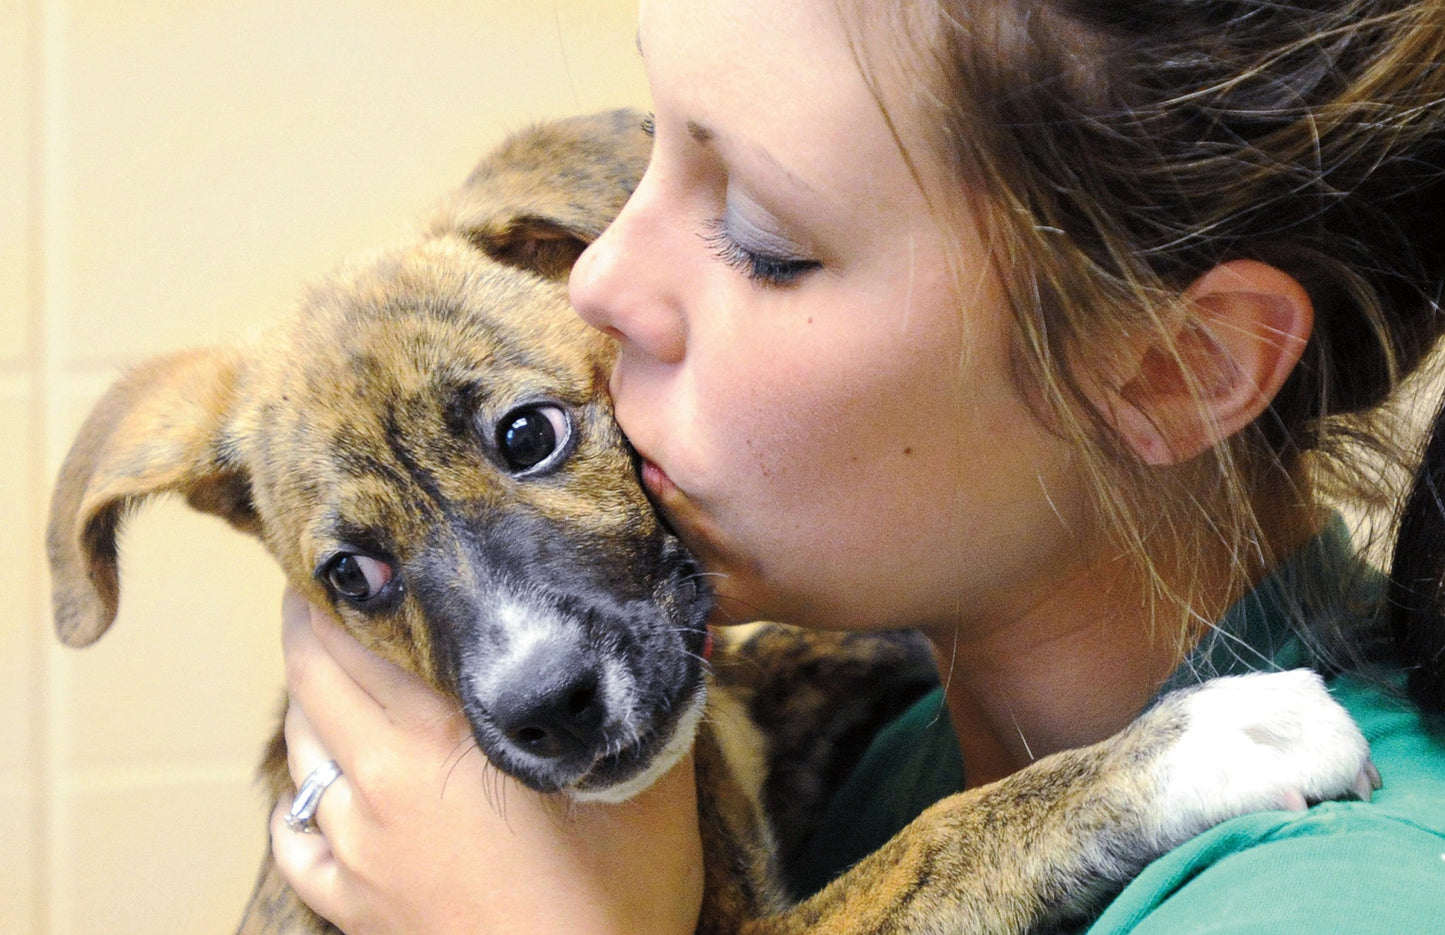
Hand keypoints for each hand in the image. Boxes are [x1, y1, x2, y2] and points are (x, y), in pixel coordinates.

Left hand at [271, 588, 704, 934]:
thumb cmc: (617, 907)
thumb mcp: (651, 791)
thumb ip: (653, 703)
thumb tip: (687, 628)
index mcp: (440, 740)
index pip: (355, 637)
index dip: (341, 585)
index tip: (352, 549)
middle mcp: (379, 783)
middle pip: (309, 677)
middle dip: (309, 622)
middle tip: (327, 584)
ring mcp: (356, 849)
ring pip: (298, 750)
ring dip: (307, 701)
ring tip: (330, 668)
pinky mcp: (352, 905)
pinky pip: (295, 837)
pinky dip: (298, 800)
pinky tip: (321, 787)